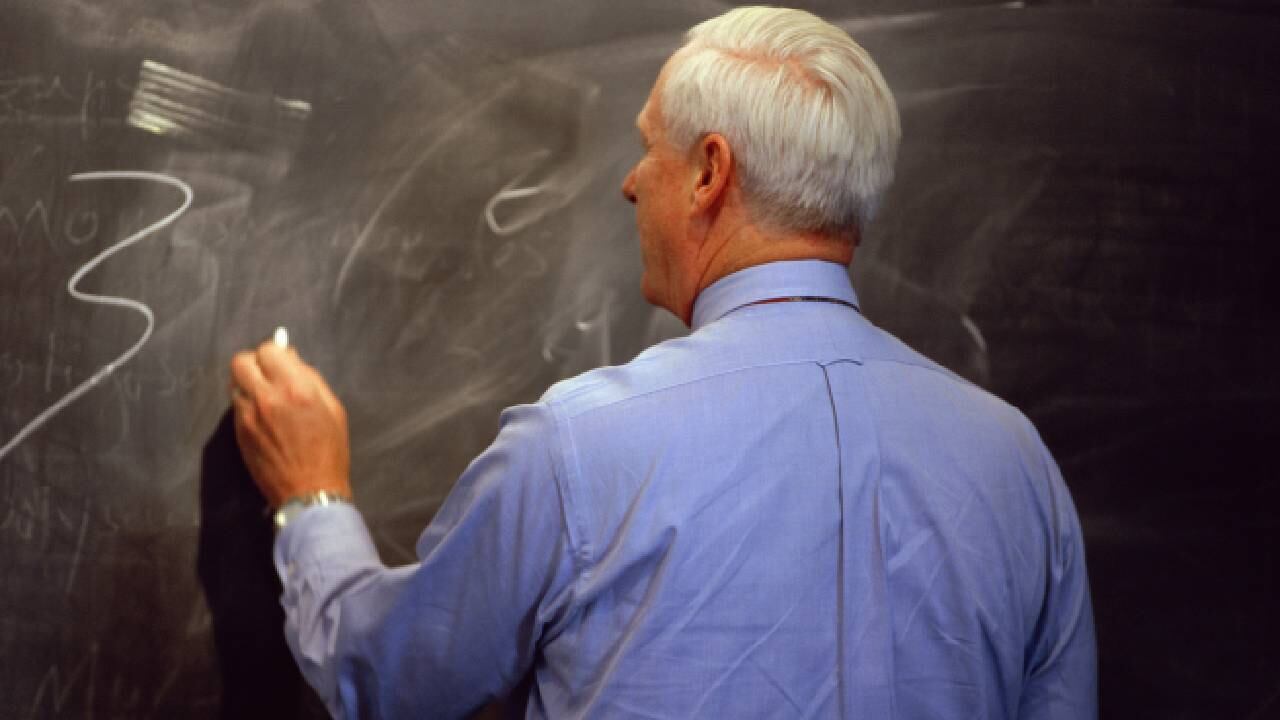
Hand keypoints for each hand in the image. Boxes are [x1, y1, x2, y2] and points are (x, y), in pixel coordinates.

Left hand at [229, 341, 351, 508]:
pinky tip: (263, 417)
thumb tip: (293, 360)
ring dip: (248, 384)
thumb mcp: (333, 409)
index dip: (276, 353)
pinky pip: (236, 405)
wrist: (309, 492)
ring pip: (234, 382)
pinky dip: (247, 404)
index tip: (283, 363)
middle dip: (255, 363)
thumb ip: (311, 380)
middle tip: (268, 375)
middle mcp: (267, 397)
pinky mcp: (238, 433)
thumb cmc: (329, 452)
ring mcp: (248, 416)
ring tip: (265, 396)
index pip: (269, 350)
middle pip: (241, 361)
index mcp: (296, 388)